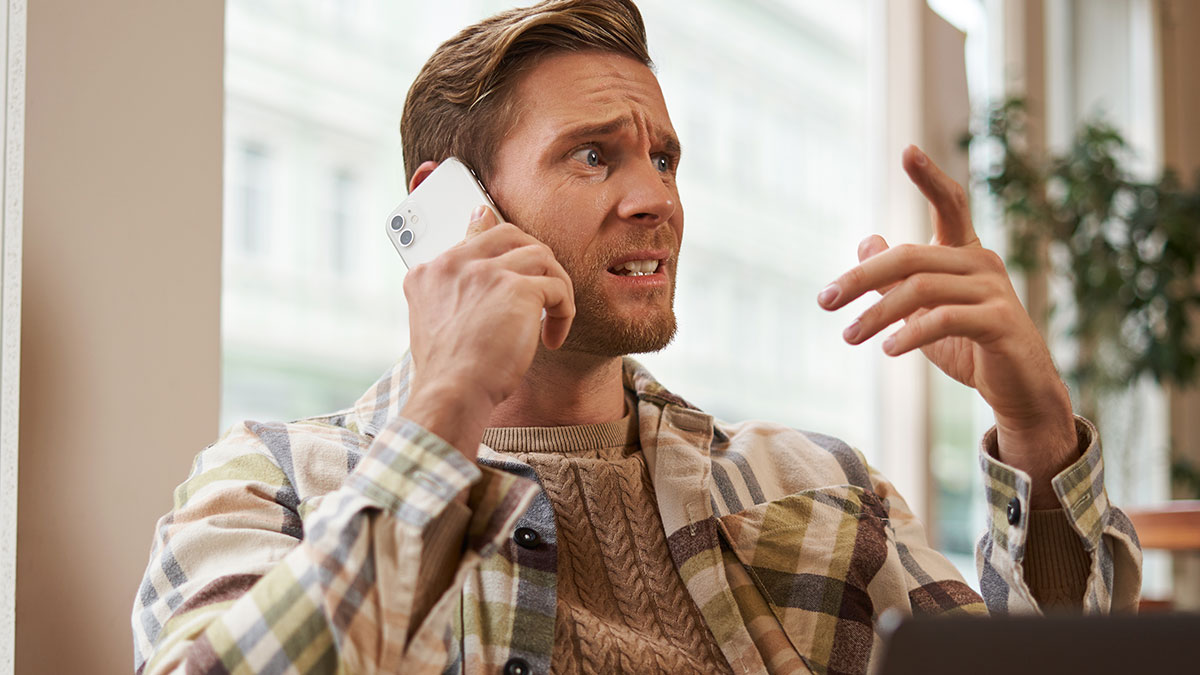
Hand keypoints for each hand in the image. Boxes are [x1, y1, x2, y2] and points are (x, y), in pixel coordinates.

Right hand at [401, 206, 574, 459]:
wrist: (452, 393)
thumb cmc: (447, 370)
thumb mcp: (435, 322)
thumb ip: (452, 290)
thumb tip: (476, 250)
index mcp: (430, 272)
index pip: (474, 236)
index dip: (502, 249)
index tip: (514, 264)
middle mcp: (455, 264)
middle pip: (509, 234)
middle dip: (534, 257)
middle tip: (542, 288)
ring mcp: (486, 272)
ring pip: (541, 256)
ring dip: (555, 286)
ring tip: (552, 318)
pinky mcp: (517, 288)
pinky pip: (557, 287)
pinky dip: (563, 312)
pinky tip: (552, 338)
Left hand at [818, 146, 1076, 506]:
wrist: (1019, 389)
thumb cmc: (969, 345)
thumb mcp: (924, 312)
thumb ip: (896, 280)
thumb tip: (865, 241)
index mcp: (965, 254)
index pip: (951, 205)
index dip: (930, 178)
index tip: (907, 150)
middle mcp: (982, 263)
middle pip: (909, 257)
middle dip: (860, 278)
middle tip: (824, 301)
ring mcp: (994, 291)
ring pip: (920, 289)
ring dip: (876, 314)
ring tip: (849, 336)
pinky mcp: (1000, 322)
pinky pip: (944, 319)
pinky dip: (910, 333)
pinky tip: (887, 348)